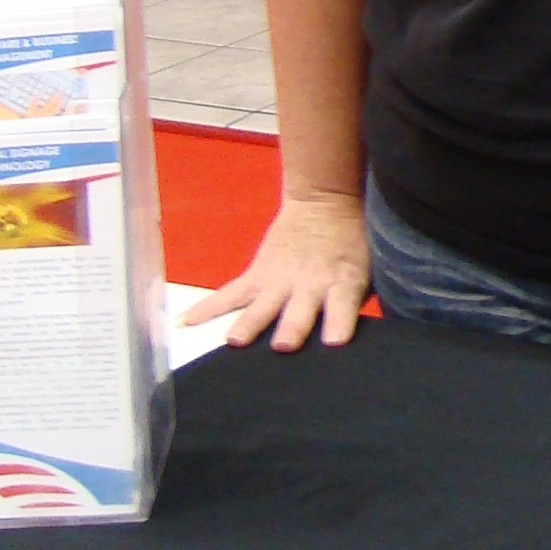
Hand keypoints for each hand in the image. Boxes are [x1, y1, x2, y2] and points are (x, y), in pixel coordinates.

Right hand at [184, 186, 370, 351]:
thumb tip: (356, 338)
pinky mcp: (257, 275)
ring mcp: (279, 281)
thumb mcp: (366, 270)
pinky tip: (184, 322)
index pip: (343, 308)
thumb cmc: (350, 246)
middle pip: (299, 311)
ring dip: (250, 324)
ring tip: (234, 340)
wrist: (325, 203)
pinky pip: (228, 295)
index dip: (339, 325)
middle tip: (282, 346)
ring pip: (261, 307)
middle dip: (291, 329)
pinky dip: (206, 308)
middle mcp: (310, 286)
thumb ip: (358, 300)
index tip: (335, 342)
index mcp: (342, 284)